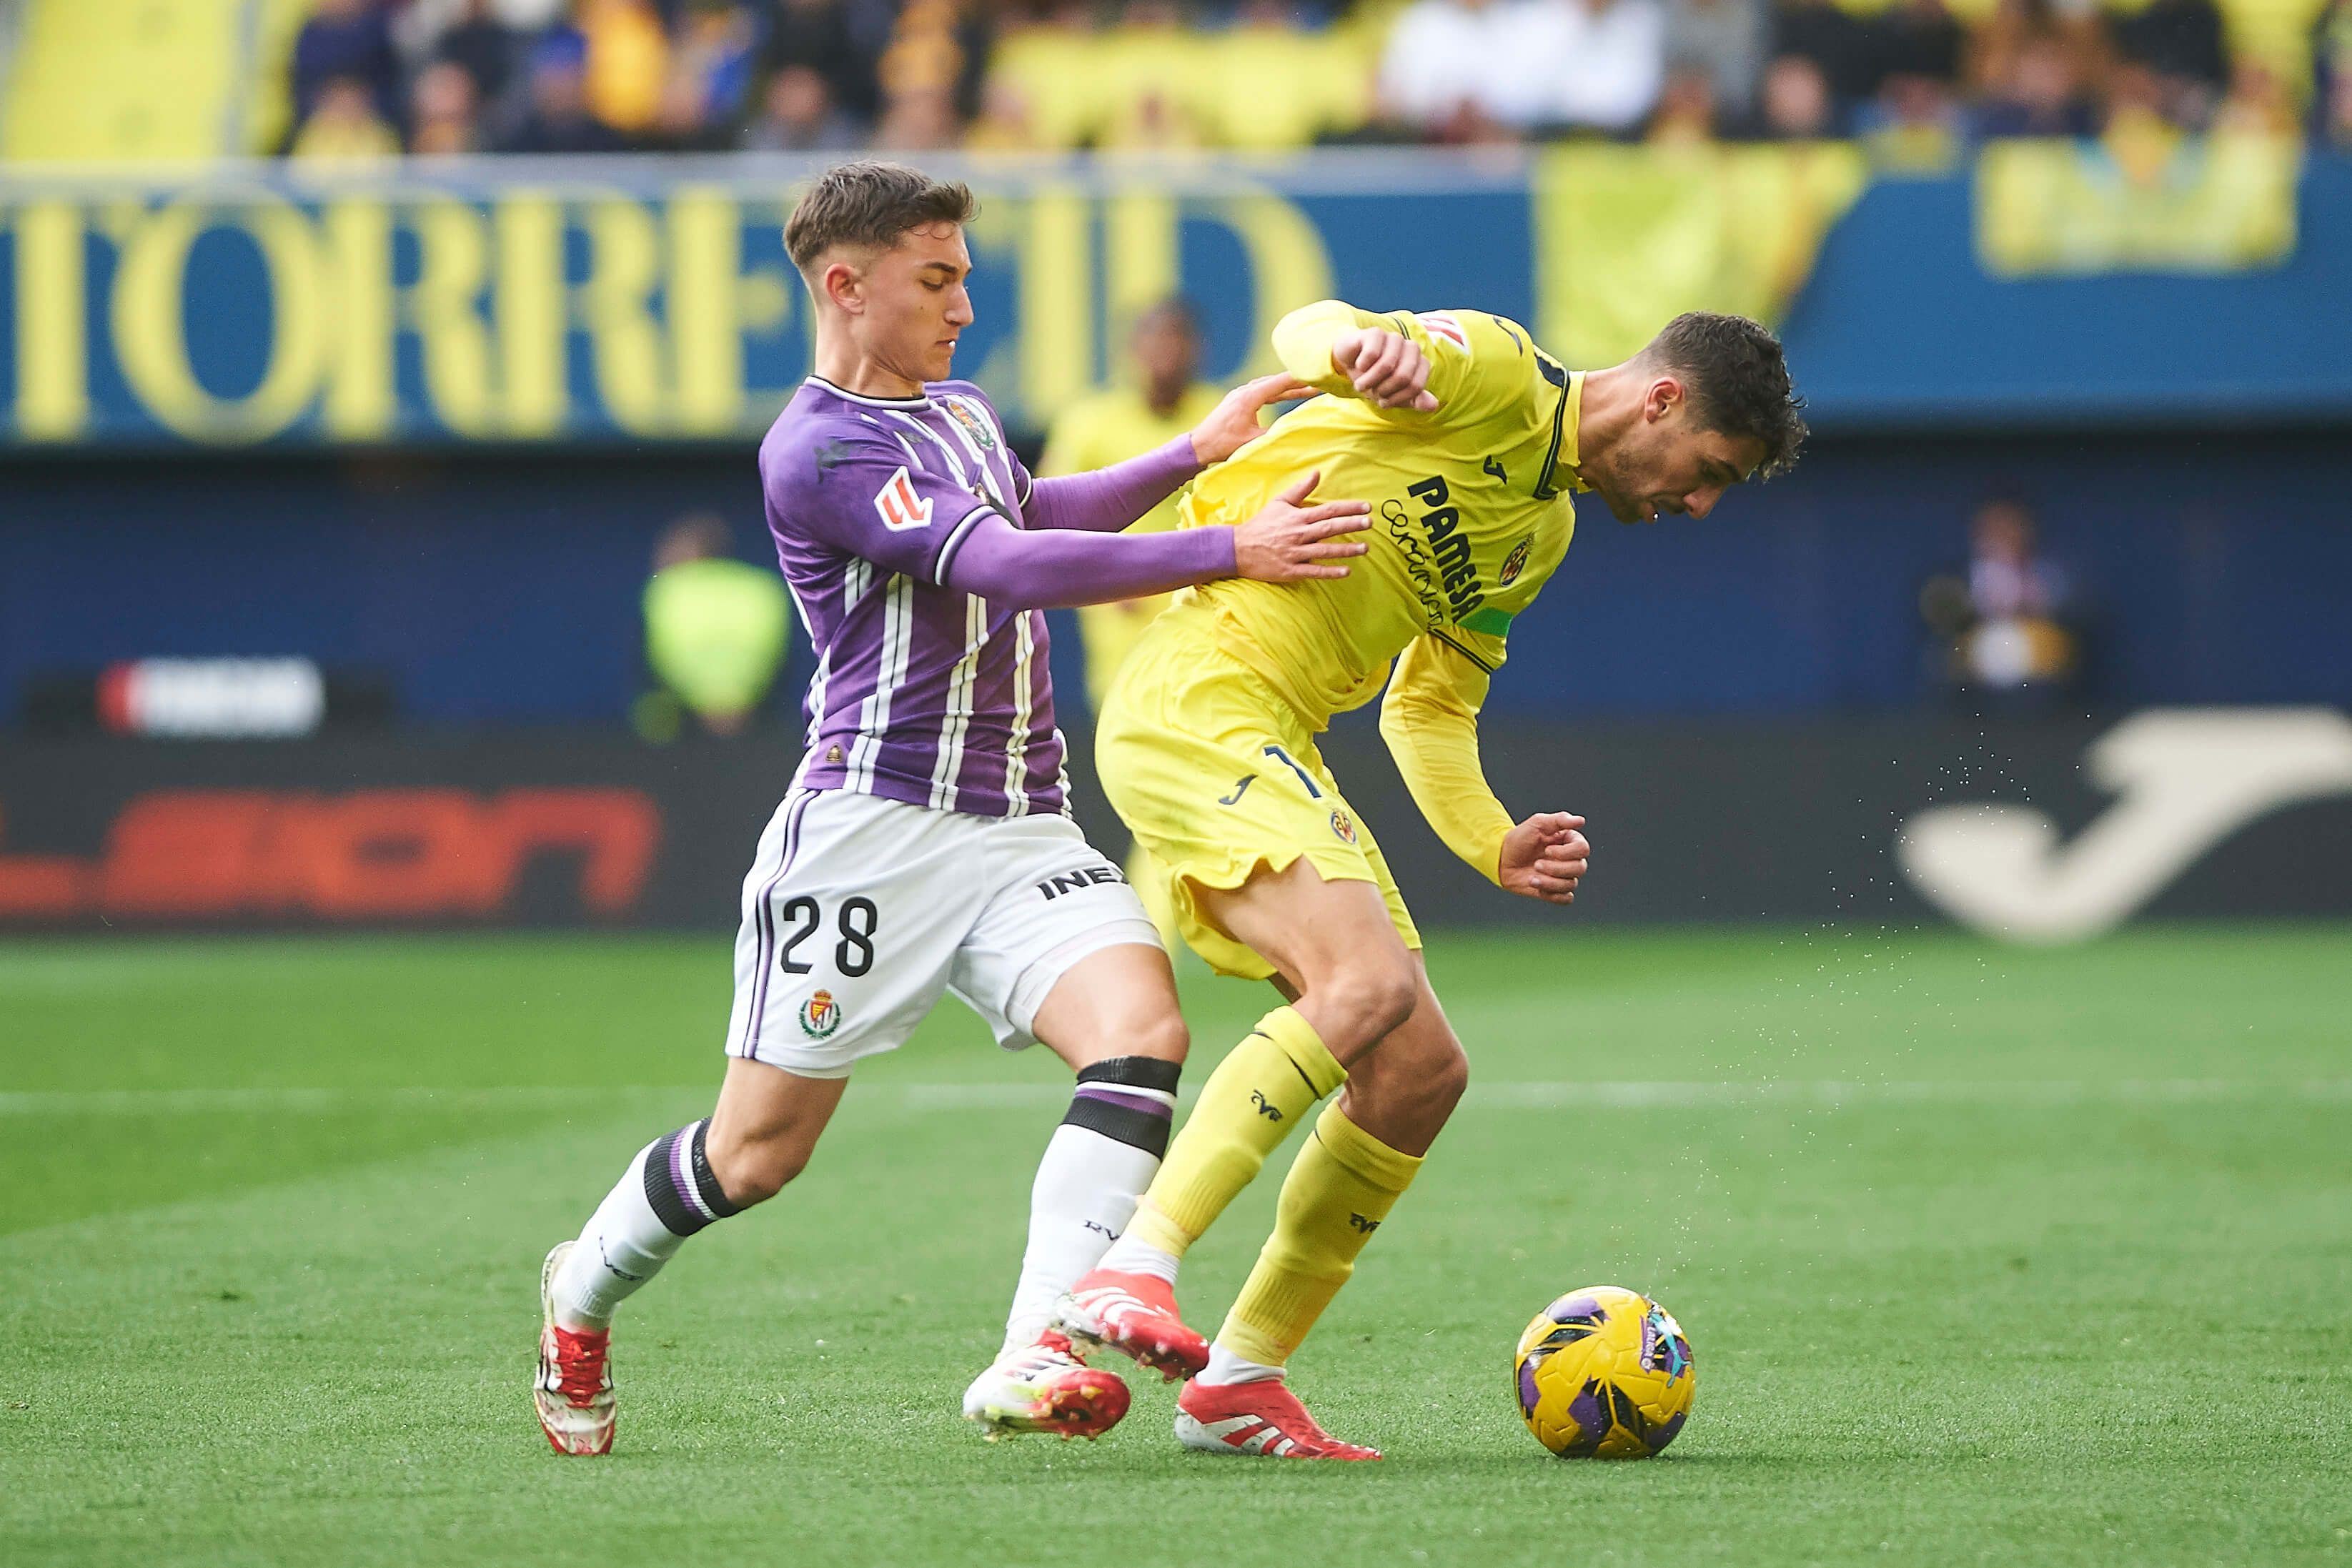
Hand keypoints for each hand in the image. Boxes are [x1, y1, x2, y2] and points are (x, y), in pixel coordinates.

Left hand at [1189, 373, 1314, 464]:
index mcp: (1250, 397)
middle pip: (1275, 382)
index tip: (1316, 377)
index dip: (1300, 380)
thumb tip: (1295, 430)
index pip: (1280, 383)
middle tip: (1316, 383)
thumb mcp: (1253, 441)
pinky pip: (1259, 391)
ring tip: (1304, 388)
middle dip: (1296, 382)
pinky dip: (1274, 392)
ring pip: (1267, 385)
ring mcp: (1239, 394)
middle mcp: (1244, 391)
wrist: (1198, 446)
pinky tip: (1280, 394)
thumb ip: (1274, 434)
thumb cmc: (1223, 444)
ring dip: (1285, 387)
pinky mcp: (1236, 400)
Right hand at [1232, 470, 1370, 582]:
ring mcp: (1295, 553)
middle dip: (1351, 525)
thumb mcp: (1279, 503)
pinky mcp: (1290, 570)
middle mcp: (1298, 534)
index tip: (1366, 507)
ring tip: (1365, 548)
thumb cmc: (1261, 525)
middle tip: (1369, 523)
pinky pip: (1314, 571)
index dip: (1348, 508)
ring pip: (1325, 551)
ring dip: (1346, 550)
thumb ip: (1300, 489)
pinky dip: (1330, 572)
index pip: (1328, 510)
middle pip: (1330, 528)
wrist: (1238, 548)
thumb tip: (1317, 472)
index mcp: (1297, 517)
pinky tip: (1346, 571)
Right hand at [1331, 328, 1438, 411]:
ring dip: (1370, 381)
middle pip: (1403, 376)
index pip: (1416, 386)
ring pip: (1387, 364)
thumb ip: (1415, 400)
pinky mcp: (1376, 333)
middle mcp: (1411, 348)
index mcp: (1420, 363)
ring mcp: (1395, 338)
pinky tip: (1359, 365)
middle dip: (1384, 390)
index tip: (1385, 400)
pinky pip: (1372, 353)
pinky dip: (1362, 366)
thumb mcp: (1395, 395)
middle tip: (1372, 392)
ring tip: (1361, 384)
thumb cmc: (1375, 379)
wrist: (1350, 362)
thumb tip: (1433, 405)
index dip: (1398, 398)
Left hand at [1498, 812, 1587, 903]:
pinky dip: (1553, 894)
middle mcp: (1569, 859)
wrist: (1502, 858)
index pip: (1583, 849)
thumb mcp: (1537, 823)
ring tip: (1532, 877)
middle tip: (1536, 864)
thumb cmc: (1519, 839)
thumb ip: (1560, 820)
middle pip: (1580, 868)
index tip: (1546, 849)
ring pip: (1571, 884)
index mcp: (1569, 842)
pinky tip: (1537, 885)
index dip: (1566, 852)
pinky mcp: (1555, 891)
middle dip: (1556, 868)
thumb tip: (1581, 821)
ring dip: (1550, 882)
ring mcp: (1562, 876)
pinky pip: (1566, 899)